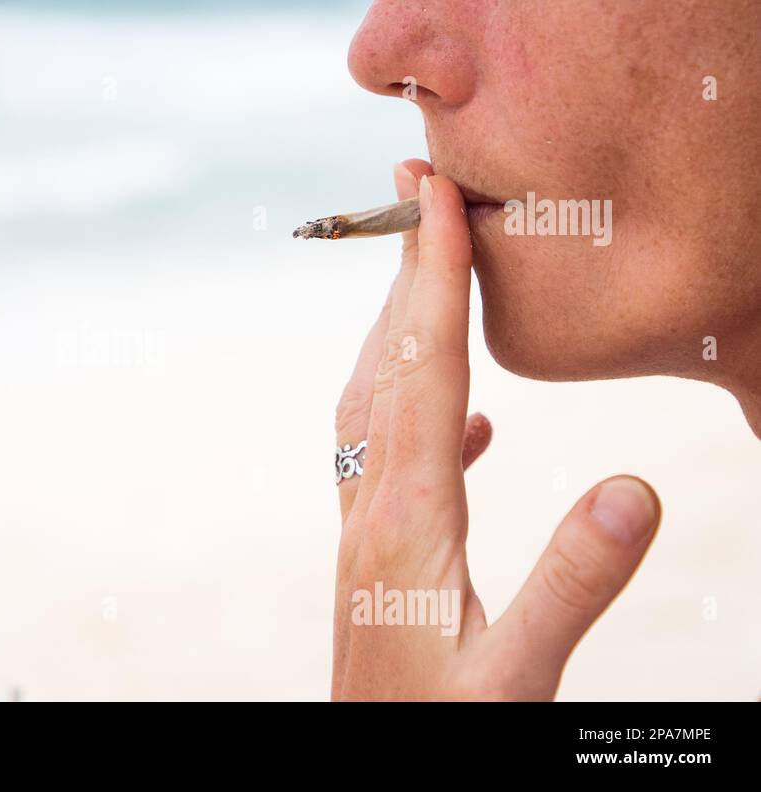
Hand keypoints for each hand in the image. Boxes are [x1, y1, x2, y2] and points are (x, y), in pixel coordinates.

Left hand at [331, 160, 661, 699]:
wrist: (375, 771)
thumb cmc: (445, 733)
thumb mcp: (519, 673)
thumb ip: (576, 583)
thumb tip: (639, 487)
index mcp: (409, 519)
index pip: (423, 372)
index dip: (432, 279)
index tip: (435, 198)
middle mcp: (374, 507)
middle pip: (386, 365)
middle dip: (403, 272)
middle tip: (415, 189)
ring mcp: (367, 528)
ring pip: (375, 400)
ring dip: (402, 329)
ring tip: (431, 274)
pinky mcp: (377, 552)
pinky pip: (389, 455)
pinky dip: (422, 411)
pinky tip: (468, 421)